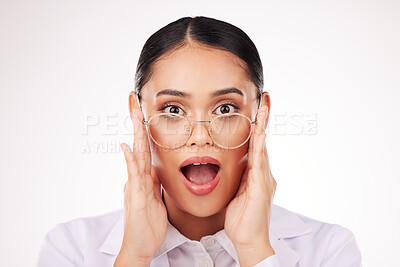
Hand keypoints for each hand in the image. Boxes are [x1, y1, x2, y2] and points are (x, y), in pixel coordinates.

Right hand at [114, 108, 167, 266]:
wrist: (141, 246)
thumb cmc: (149, 224)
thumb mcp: (156, 199)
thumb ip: (154, 183)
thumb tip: (155, 169)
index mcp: (145, 178)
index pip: (145, 149)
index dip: (145, 131)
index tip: (144, 113)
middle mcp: (138, 178)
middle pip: (139, 146)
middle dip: (138, 124)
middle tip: (136, 102)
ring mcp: (135, 186)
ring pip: (136, 155)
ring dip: (135, 134)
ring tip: (134, 114)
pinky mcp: (134, 196)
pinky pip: (133, 175)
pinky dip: (130, 160)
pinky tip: (126, 146)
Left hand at [224, 106, 276, 265]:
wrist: (248, 240)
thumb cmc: (241, 219)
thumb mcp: (237, 193)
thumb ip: (239, 178)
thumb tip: (233, 166)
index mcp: (256, 175)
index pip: (256, 146)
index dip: (257, 128)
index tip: (257, 111)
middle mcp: (263, 174)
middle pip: (262, 142)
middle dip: (263, 121)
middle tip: (265, 101)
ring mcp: (264, 180)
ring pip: (263, 148)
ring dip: (263, 128)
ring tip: (264, 109)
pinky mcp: (262, 188)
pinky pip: (260, 164)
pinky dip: (260, 148)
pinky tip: (260, 134)